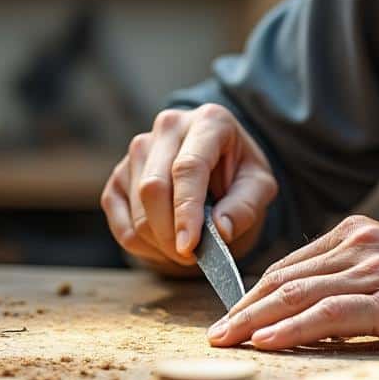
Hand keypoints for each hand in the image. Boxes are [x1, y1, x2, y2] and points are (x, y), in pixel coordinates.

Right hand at [100, 104, 276, 268]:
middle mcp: (169, 126)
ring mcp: (139, 148)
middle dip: (169, 233)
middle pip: (153, 187)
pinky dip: (142, 244)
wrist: (219, 161)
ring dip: (159, 242)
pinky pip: (120, 220)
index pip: (188, 168)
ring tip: (187, 249)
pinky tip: (165, 245)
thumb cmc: (240, 174)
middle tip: (193, 258)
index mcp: (209, 121)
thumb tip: (220, 230)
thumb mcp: (259, 187)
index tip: (189, 246)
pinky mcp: (120, 174)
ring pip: (136, 207)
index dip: (186, 210)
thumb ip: (244, 207)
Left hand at [207, 215, 378, 351]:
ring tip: (226, 340)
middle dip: (244, 308)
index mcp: (357, 235)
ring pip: (298, 295)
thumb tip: (310, 310)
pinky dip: (291, 329)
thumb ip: (353, 278)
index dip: (254, 292)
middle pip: (284, 279)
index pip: (290, 265)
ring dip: (254, 320)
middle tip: (214, 333)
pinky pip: (328, 315)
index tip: (231, 315)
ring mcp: (375, 272)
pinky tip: (267, 341)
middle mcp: (360, 246)